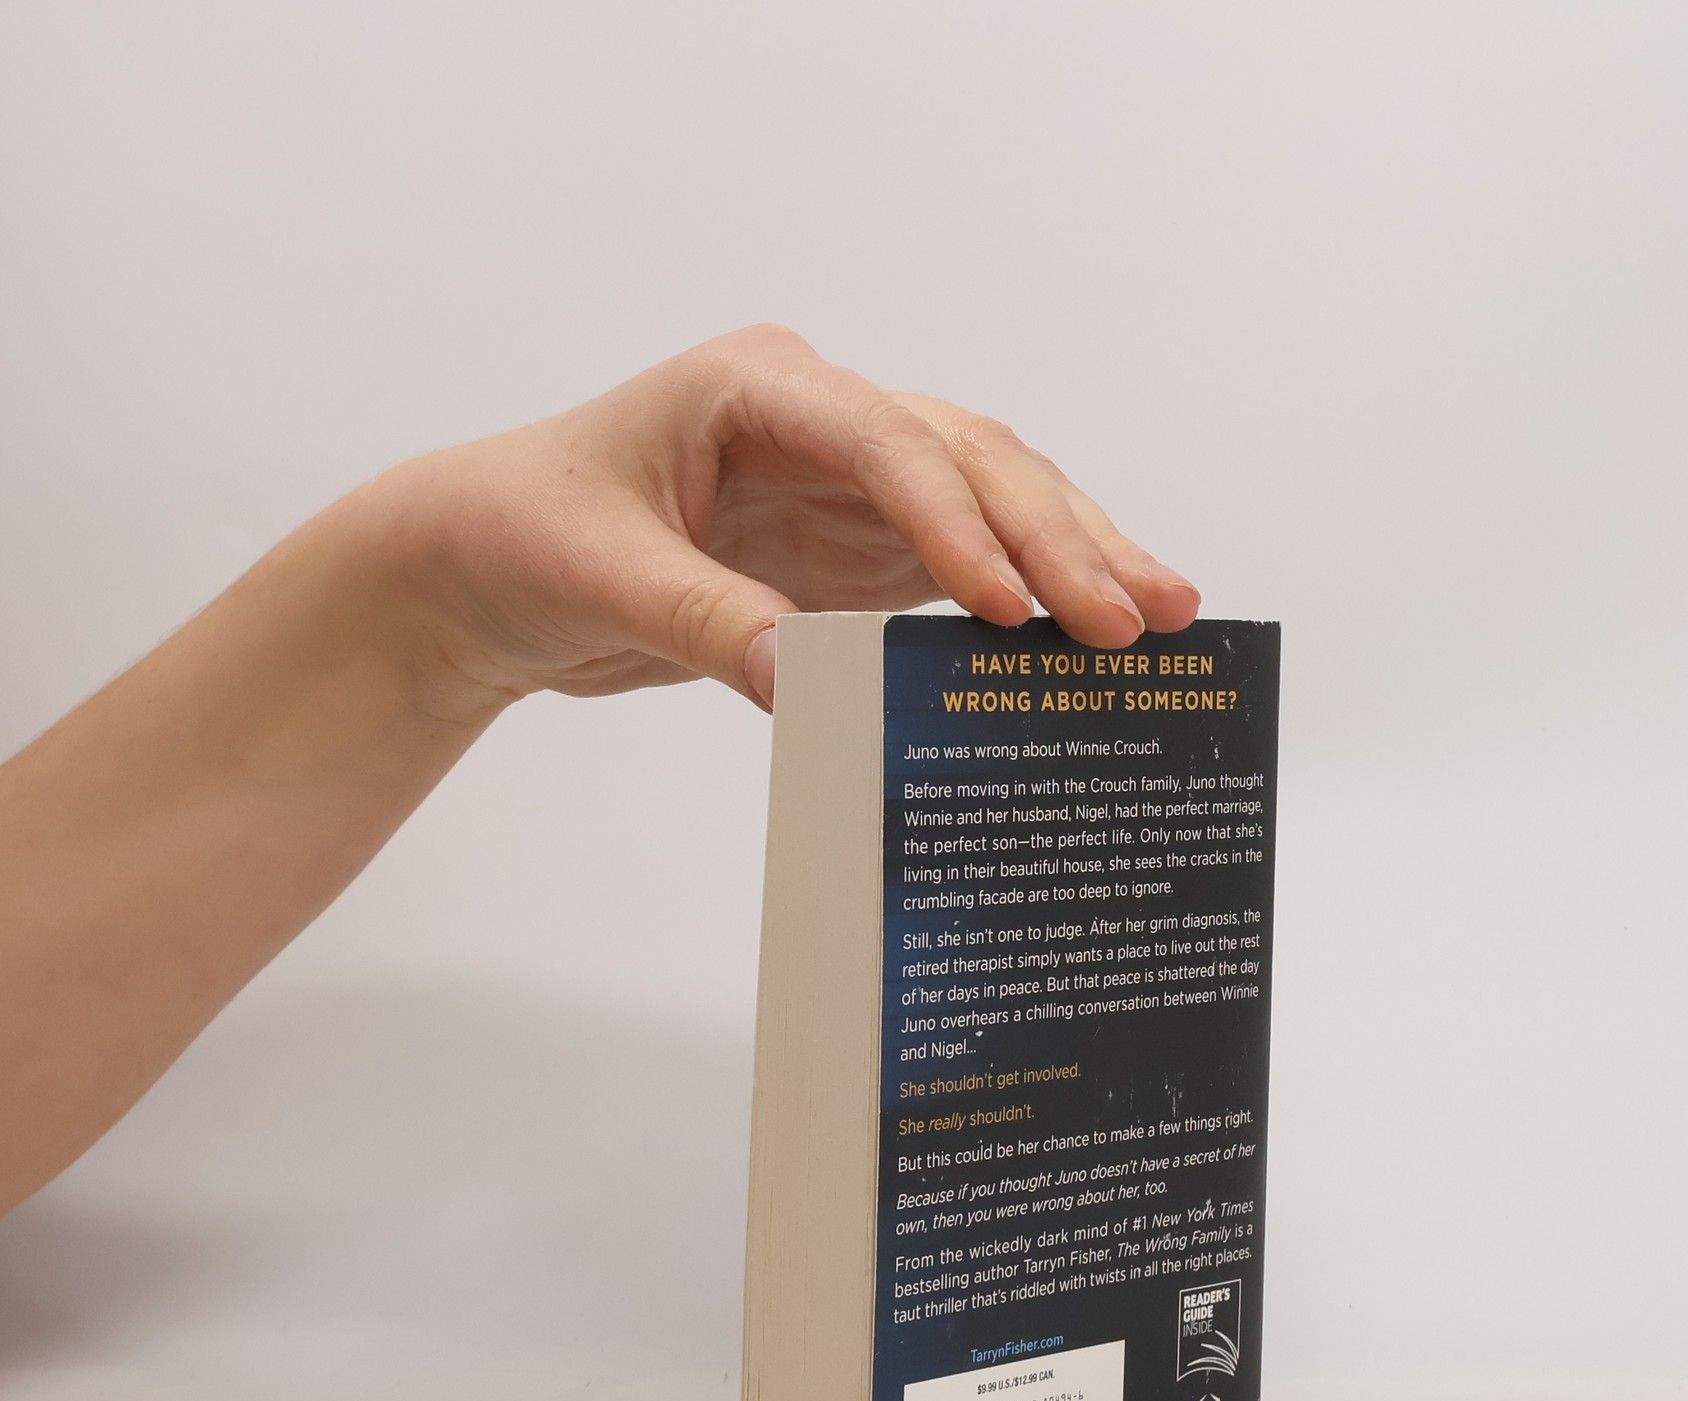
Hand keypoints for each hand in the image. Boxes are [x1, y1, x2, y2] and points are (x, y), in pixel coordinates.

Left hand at [375, 324, 1200, 712]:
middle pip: (970, 461)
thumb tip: (808, 687)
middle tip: (1142, 613)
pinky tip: (1088, 638)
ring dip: (1073, 557)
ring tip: (1162, 611)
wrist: (485, 568)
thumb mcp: (601, 577)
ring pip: (990, 502)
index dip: (958, 523)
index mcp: (759, 385)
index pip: (887, 442)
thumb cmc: (521, 536)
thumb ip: (709, 622)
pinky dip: (1029, 600)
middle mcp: (822, 418)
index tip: (1012, 607)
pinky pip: (962, 564)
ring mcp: (849, 481)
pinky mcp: (856, 546)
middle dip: (1059, 537)